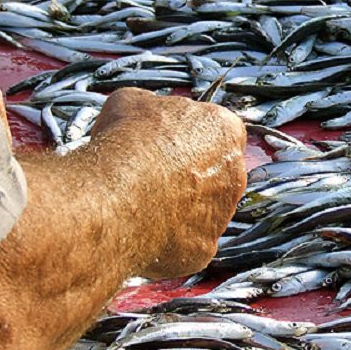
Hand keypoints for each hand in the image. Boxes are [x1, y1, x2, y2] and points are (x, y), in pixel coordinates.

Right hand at [91, 88, 247, 277]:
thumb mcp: (131, 101)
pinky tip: (140, 229)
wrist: (115, 197)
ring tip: (139, 204)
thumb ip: (151, 109)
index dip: (184, 139)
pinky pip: (186, 242)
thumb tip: (144, 114)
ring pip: (201, 211)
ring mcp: (223, 214)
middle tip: (149, 177)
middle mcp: (235, 173)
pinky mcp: (204, 248)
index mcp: (224, 129)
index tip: (161, 145)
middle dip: (185, 176)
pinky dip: (166, 239)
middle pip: (213, 174)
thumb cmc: (125, 145)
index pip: (215, 133)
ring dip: (176, 209)